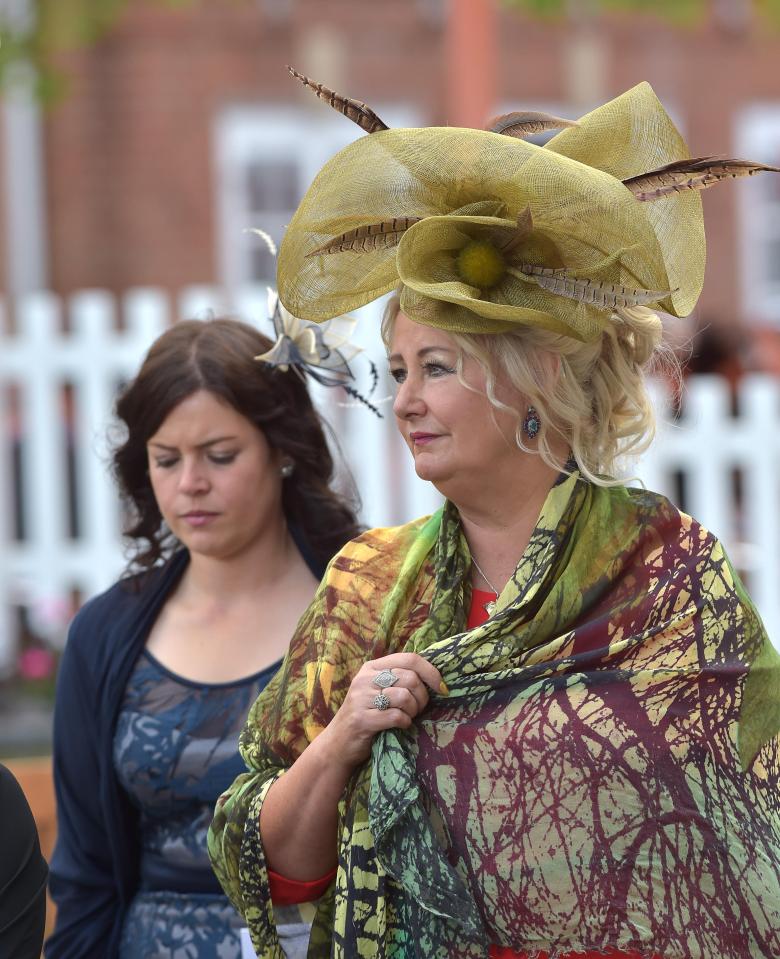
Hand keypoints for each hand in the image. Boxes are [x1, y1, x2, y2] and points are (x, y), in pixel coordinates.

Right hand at [320, 653, 444, 770]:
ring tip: (408, 717)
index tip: (442, 688)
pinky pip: (396, 716)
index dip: (431, 672)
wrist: (338, 743)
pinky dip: (405, 723)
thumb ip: (399, 679)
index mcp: (372, 667)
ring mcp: (361, 698)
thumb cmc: (366, 715)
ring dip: (413, 711)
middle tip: (418, 710)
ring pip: (405, 696)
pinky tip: (400, 726)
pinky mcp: (362, 719)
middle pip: (410, 678)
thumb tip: (435, 678)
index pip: (409, 658)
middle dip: (422, 697)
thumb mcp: (378, 690)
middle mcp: (365, 678)